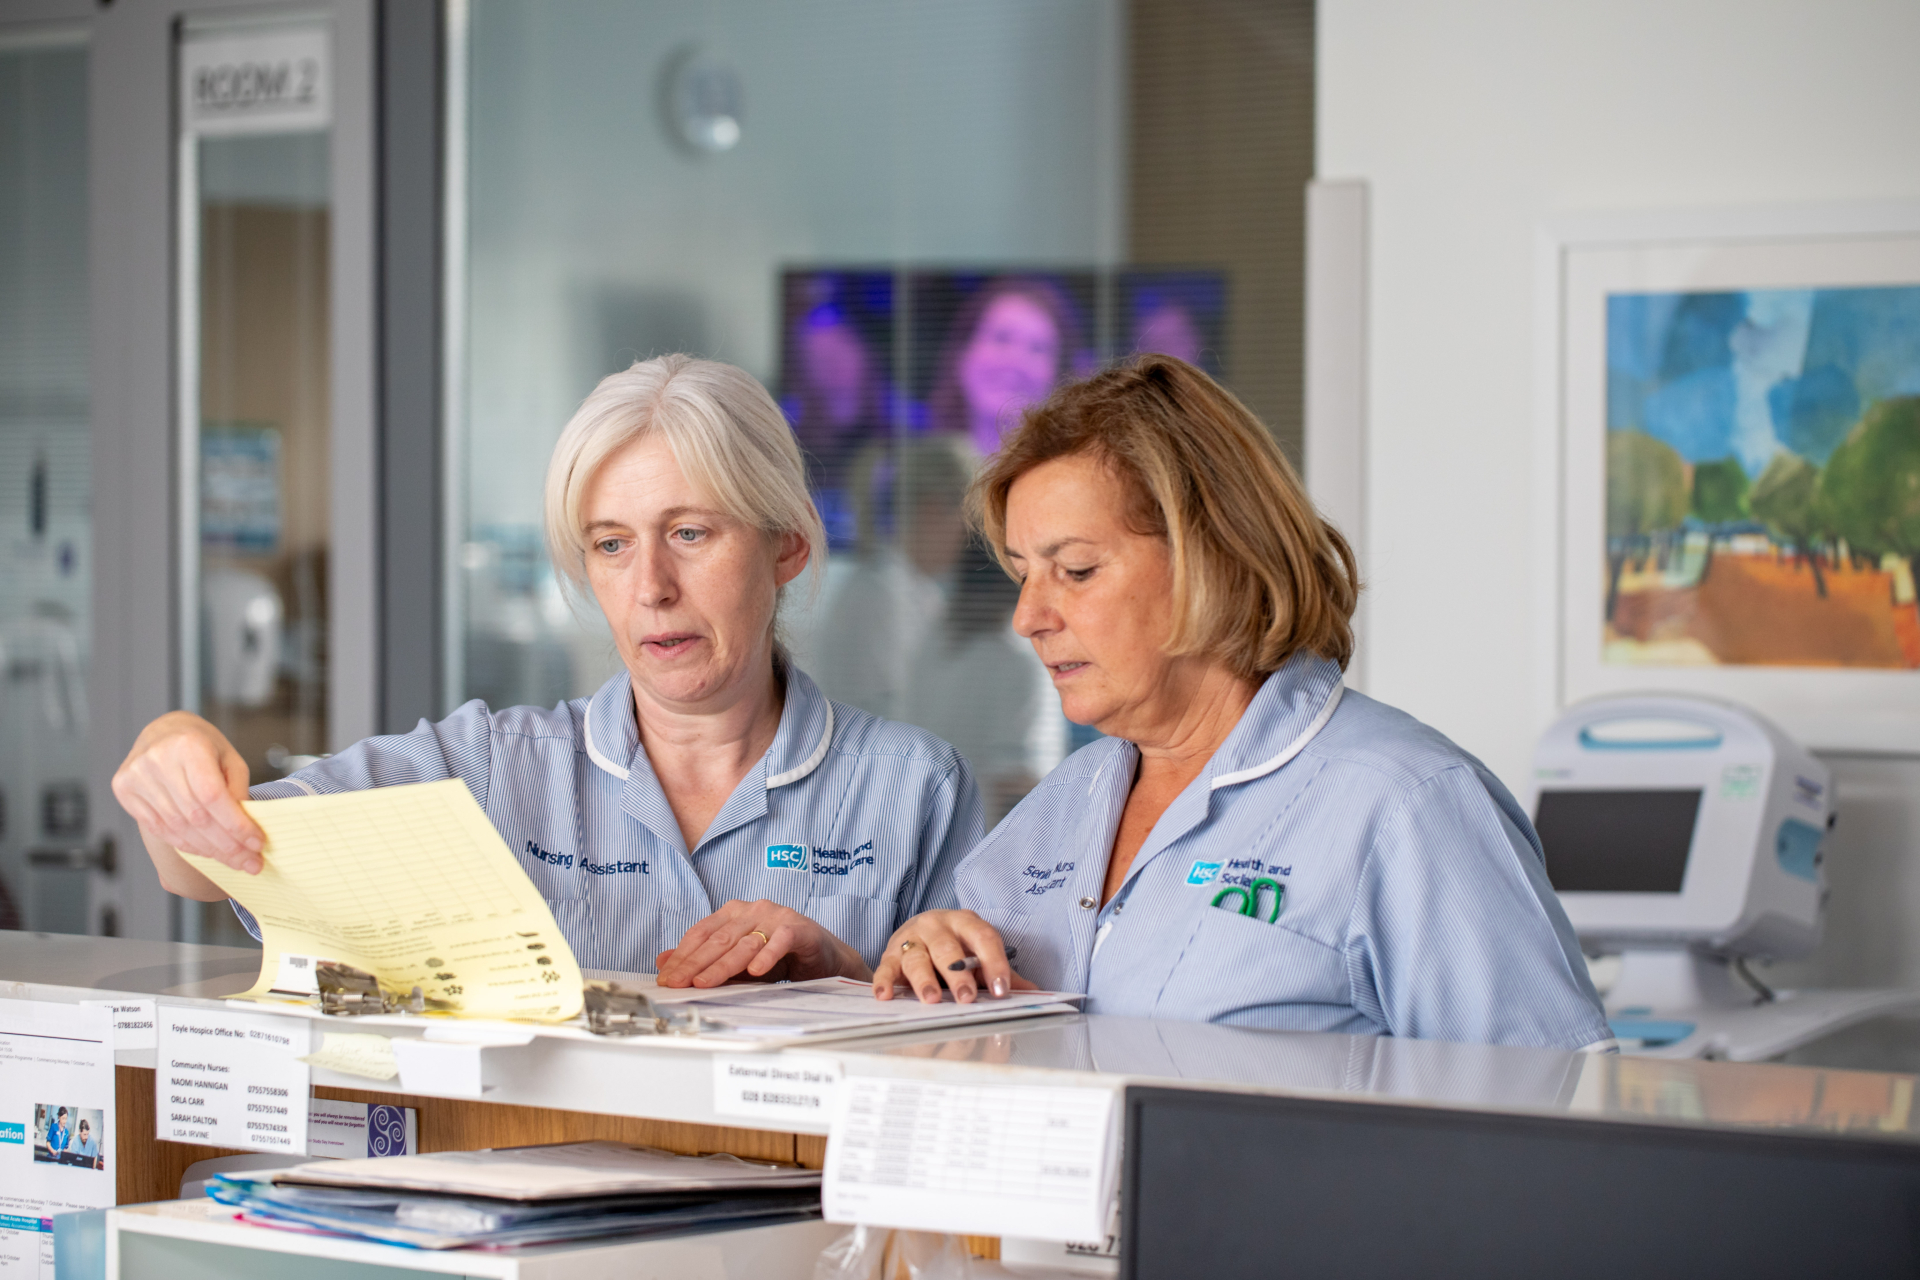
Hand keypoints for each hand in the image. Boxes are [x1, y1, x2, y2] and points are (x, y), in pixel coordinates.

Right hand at [111, 711, 261, 897]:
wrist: (162, 731)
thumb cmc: (201, 744)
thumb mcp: (229, 758)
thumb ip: (237, 790)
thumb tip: (244, 831)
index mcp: (188, 746)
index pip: (213, 796)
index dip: (235, 825)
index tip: (257, 843)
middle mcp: (157, 761)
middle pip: (196, 816)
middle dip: (227, 845)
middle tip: (250, 862)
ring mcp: (136, 777)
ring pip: (177, 828)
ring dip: (209, 850)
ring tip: (234, 860)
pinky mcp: (124, 791)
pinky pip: (160, 829)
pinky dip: (186, 844)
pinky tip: (207, 852)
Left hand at [655, 899, 873, 987]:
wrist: (825, 958)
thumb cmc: (781, 958)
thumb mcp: (738, 962)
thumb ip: (706, 960)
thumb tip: (664, 961)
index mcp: (735, 913)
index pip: (701, 933)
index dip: (682, 956)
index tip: (667, 978)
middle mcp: (754, 910)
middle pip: (719, 939)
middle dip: (695, 964)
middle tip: (679, 984)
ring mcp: (777, 916)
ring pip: (745, 942)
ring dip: (724, 965)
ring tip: (706, 983)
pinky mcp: (800, 929)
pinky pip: (781, 941)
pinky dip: (768, 956)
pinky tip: (756, 971)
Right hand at [871, 910, 1037, 1004]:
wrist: (918, 931)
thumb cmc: (954, 947)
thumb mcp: (977, 954)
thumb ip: (1000, 972)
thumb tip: (1034, 992)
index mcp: (965, 923)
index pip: (983, 938)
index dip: (994, 963)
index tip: (1002, 989)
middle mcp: (936, 926)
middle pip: (947, 949)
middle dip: (958, 974)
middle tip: (967, 998)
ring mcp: (911, 939)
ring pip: (917, 958)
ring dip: (924, 979)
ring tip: (931, 999)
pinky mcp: (890, 955)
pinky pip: (885, 968)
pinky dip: (883, 982)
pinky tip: (885, 996)